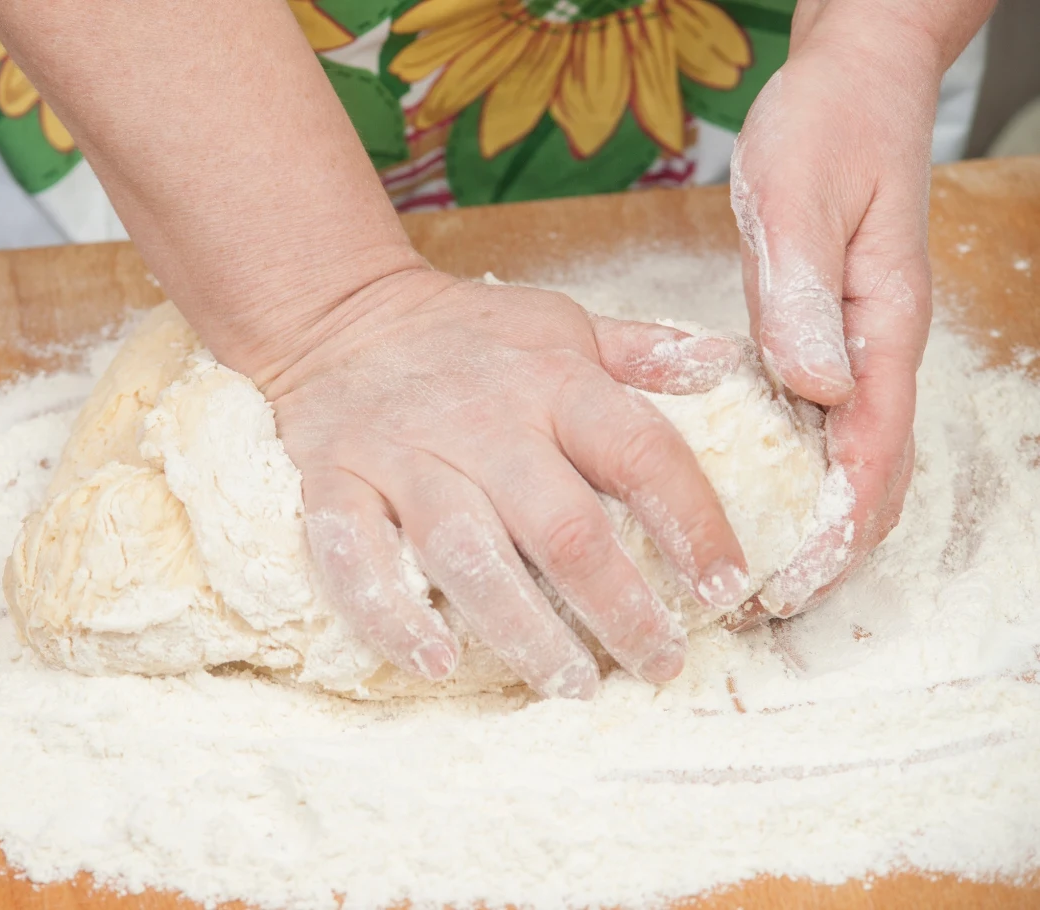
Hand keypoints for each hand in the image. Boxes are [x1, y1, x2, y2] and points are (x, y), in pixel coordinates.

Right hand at [263, 269, 749, 697]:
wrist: (340, 317)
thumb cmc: (468, 338)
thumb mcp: (564, 325)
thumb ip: (642, 352)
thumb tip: (725, 365)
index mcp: (552, 381)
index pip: (639, 453)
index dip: (693, 525)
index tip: (726, 588)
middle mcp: (481, 420)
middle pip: (561, 526)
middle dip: (619, 606)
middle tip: (657, 662)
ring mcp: (400, 454)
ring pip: (467, 553)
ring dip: (522, 630)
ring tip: (569, 682)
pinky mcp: (334, 483)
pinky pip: (355, 557)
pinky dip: (392, 615)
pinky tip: (436, 662)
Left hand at [727, 5, 949, 616]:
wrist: (853, 82)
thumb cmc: (828, 126)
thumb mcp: (800, 198)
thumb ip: (801, 292)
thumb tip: (813, 388)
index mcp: (882, 328)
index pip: (872, 454)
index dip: (835, 529)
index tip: (787, 583)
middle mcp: (877, 351)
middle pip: (873, 477)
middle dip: (828, 551)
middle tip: (760, 606)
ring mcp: (855, 348)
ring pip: (851, 460)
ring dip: (813, 524)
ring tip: (751, 576)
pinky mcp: (824, 337)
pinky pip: (820, 426)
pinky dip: (796, 476)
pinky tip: (745, 498)